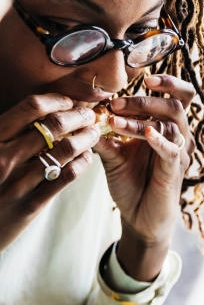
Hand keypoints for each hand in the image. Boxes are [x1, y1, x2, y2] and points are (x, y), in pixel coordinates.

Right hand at [0, 94, 99, 251]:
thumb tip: (32, 112)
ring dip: (86, 138)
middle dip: (78, 116)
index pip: (30, 108)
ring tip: (93, 134)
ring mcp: (18, 182)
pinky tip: (87, 157)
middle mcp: (4, 158)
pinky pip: (67, 177)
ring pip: (66, 150)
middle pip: (54, 126)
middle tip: (89, 115)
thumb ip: (3, 133)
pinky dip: (82, 163)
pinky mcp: (30, 204)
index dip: (56, 100)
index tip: (69, 101)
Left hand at [97, 74, 196, 280]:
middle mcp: (177, 137)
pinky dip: (159, 139)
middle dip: (145, 99)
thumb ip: (104, 134)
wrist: (139, 218)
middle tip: (116, 103)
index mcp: (166, 127)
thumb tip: (85, 113)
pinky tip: (145, 133)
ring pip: (173, 123)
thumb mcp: (112, 154)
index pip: (179, 96)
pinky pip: (172, 150)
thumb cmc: (131, 185)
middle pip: (178, 104)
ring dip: (143, 117)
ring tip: (116, 119)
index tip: (142, 77)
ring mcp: (179, 154)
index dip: (168, 82)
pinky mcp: (175, 171)